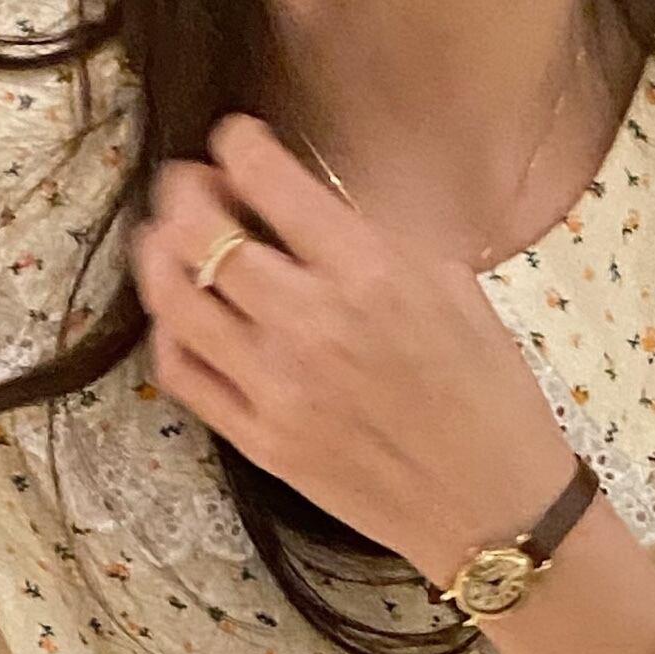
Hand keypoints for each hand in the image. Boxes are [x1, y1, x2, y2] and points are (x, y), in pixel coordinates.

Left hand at [129, 115, 582, 584]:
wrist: (494, 509)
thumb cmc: (489, 399)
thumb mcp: (453, 289)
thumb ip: (375, 240)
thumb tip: (310, 208)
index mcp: (367, 273)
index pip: (264, 177)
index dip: (238, 144)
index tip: (238, 145)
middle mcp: (311, 324)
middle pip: (200, 231)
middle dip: (185, 192)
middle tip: (193, 190)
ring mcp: (278, 388)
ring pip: (175, 299)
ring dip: (160, 257)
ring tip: (169, 246)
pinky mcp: (262, 443)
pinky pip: (184, 375)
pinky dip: (170, 334)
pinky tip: (185, 321)